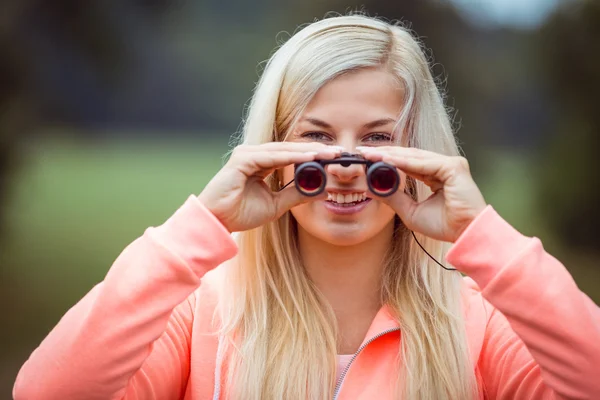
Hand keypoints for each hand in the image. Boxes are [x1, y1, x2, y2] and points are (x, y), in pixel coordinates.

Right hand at [198, 142, 342, 231]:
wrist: (217, 222)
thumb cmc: (241, 213)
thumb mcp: (276, 205)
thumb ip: (296, 195)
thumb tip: (322, 190)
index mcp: (261, 163)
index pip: (292, 155)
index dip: (314, 155)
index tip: (336, 159)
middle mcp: (254, 155)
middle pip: (290, 148)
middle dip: (316, 150)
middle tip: (339, 152)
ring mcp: (247, 154)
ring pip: (283, 150)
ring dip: (307, 151)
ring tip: (329, 154)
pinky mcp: (242, 159)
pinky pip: (272, 157)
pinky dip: (292, 157)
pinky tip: (310, 157)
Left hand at [357, 146, 486, 242]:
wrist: (466, 234)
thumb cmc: (445, 226)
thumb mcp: (411, 212)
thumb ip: (393, 198)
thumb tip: (370, 188)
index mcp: (435, 174)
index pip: (406, 162)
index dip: (386, 158)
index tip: (365, 157)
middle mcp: (442, 166)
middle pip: (408, 155)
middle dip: (384, 152)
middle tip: (361, 151)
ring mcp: (449, 164)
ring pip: (414, 156)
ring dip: (390, 155)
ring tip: (370, 154)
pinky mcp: (453, 167)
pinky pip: (423, 164)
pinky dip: (404, 162)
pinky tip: (387, 161)